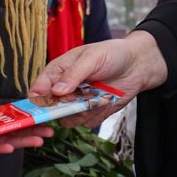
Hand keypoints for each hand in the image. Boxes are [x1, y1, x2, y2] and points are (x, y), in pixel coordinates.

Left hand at [0, 63, 53, 155]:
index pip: (13, 115)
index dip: (28, 115)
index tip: (43, 114)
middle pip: (15, 130)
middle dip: (33, 131)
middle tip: (50, 130)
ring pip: (7, 140)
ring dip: (23, 141)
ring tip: (39, 140)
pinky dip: (0, 147)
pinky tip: (11, 147)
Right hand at [27, 31, 167, 127]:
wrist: (137, 65)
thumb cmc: (112, 54)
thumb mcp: (92, 58)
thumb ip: (73, 74)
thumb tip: (55, 91)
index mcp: (59, 71)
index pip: (39, 88)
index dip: (39, 98)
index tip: (46, 103)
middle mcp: (65, 89)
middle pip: (51, 109)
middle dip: (63, 108)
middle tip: (78, 100)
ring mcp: (77, 102)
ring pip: (67, 119)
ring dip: (81, 112)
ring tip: (97, 96)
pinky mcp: (91, 112)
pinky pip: (86, 122)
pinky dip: (96, 115)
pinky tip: (106, 101)